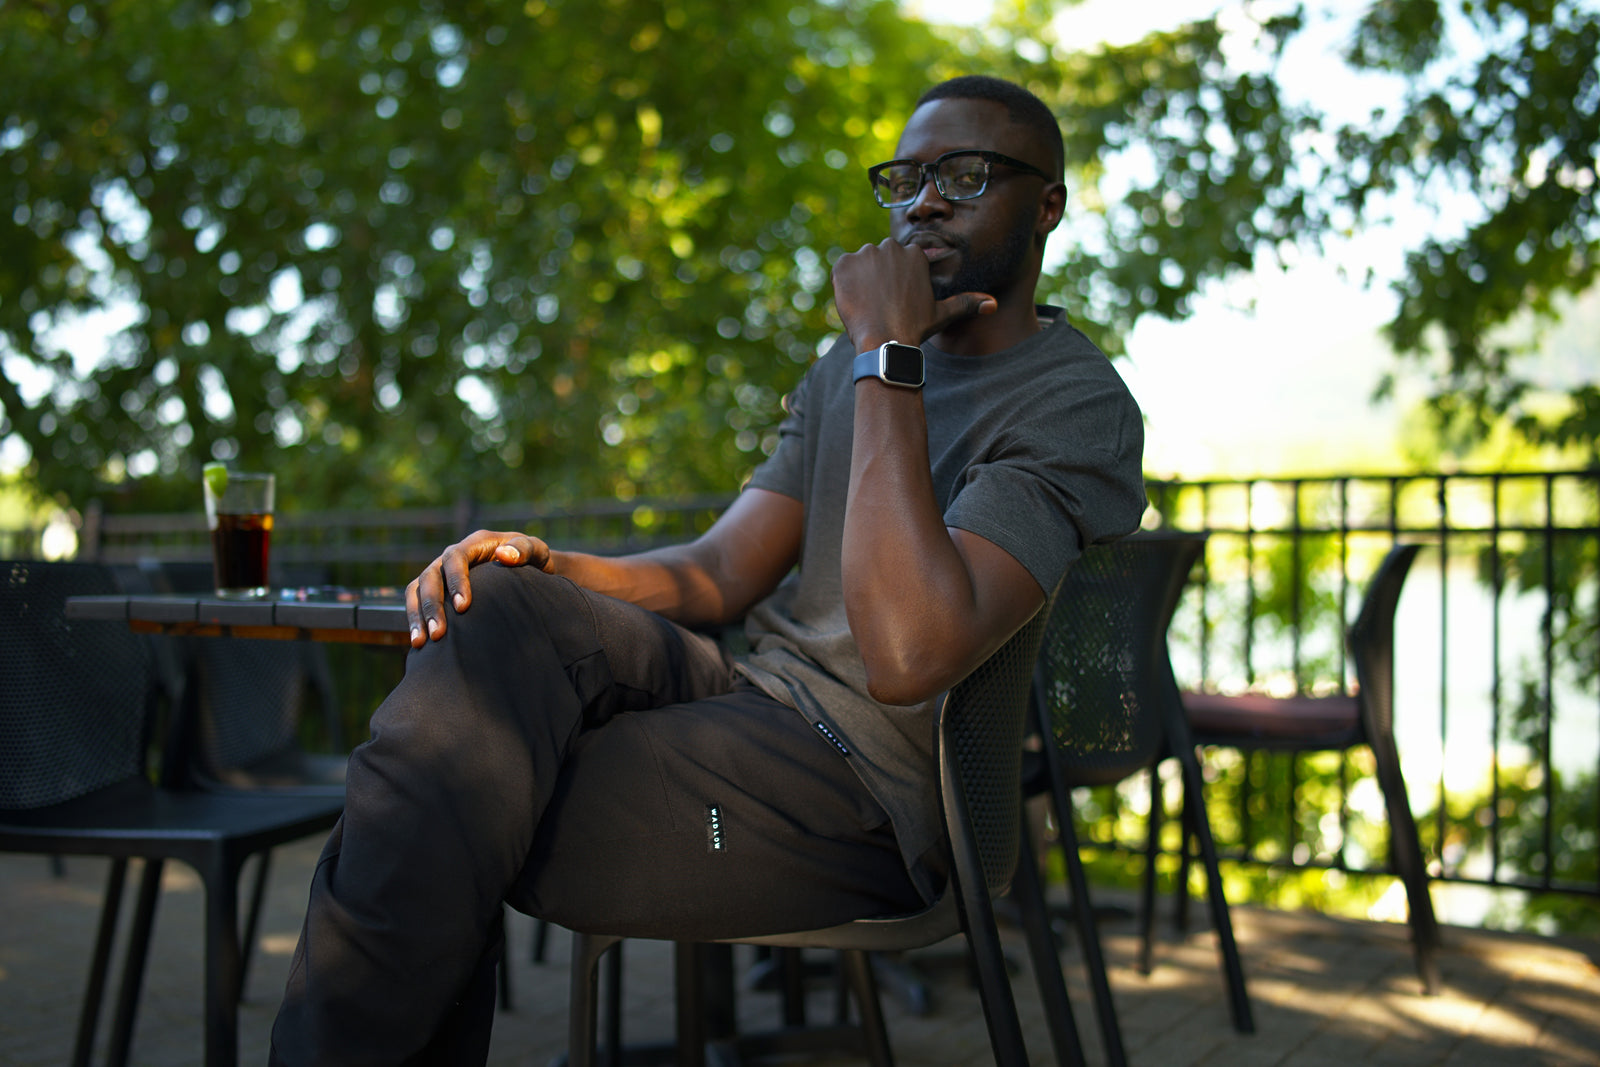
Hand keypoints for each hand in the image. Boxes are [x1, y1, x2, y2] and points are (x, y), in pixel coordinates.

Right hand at [404, 529, 552, 646]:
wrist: (529, 570)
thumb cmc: (534, 560)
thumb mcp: (536, 551)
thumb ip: (525, 550)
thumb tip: (504, 555)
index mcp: (475, 544)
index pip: (456, 557)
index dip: (456, 581)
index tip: (463, 607)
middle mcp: (453, 555)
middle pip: (431, 575)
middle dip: (432, 605)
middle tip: (439, 633)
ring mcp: (441, 571)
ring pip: (417, 589)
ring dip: (417, 615)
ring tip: (420, 643)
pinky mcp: (437, 589)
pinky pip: (416, 601)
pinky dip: (414, 620)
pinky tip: (419, 645)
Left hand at [830, 238, 994, 349]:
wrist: (885, 340)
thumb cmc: (914, 328)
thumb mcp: (941, 314)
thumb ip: (966, 303)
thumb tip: (994, 305)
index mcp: (913, 254)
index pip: (897, 263)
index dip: (893, 284)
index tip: (893, 302)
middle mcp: (890, 246)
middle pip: (878, 261)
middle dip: (877, 280)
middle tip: (880, 306)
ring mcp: (865, 253)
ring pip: (860, 265)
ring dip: (861, 281)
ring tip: (868, 306)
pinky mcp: (844, 264)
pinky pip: (841, 271)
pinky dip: (844, 285)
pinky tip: (854, 302)